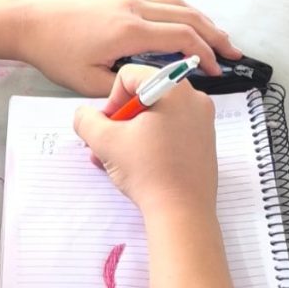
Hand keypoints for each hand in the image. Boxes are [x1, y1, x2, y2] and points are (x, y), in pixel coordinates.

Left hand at [16, 0, 240, 96]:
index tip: (217, 71)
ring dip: (202, 20)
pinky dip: (181, 11)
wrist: (27, 19)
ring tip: (217, 37)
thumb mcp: (86, 81)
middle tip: (234, 53)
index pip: (183, 39)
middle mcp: (134, 8)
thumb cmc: (52, 50)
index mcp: (129, 31)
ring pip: (177, 4)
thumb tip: (148, 96)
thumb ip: (122, 90)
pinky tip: (184, 24)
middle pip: (189, 16)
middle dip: (216, 35)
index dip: (207, 55)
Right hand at [73, 65, 217, 216]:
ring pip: (156, 116)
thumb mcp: (104, 142)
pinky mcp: (203, 142)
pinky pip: (170, 131)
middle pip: (145, 96)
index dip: (111, 99)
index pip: (130, 75)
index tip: (109, 125)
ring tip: (116, 159)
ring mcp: (202, 121)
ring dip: (131, 134)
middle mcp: (193, 99)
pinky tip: (135, 165)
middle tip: (109, 144)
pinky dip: (150, 142)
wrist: (182, 212)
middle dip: (120, 120)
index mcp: (173, 89)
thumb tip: (84, 115)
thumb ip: (86, 120)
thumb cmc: (149, 173)